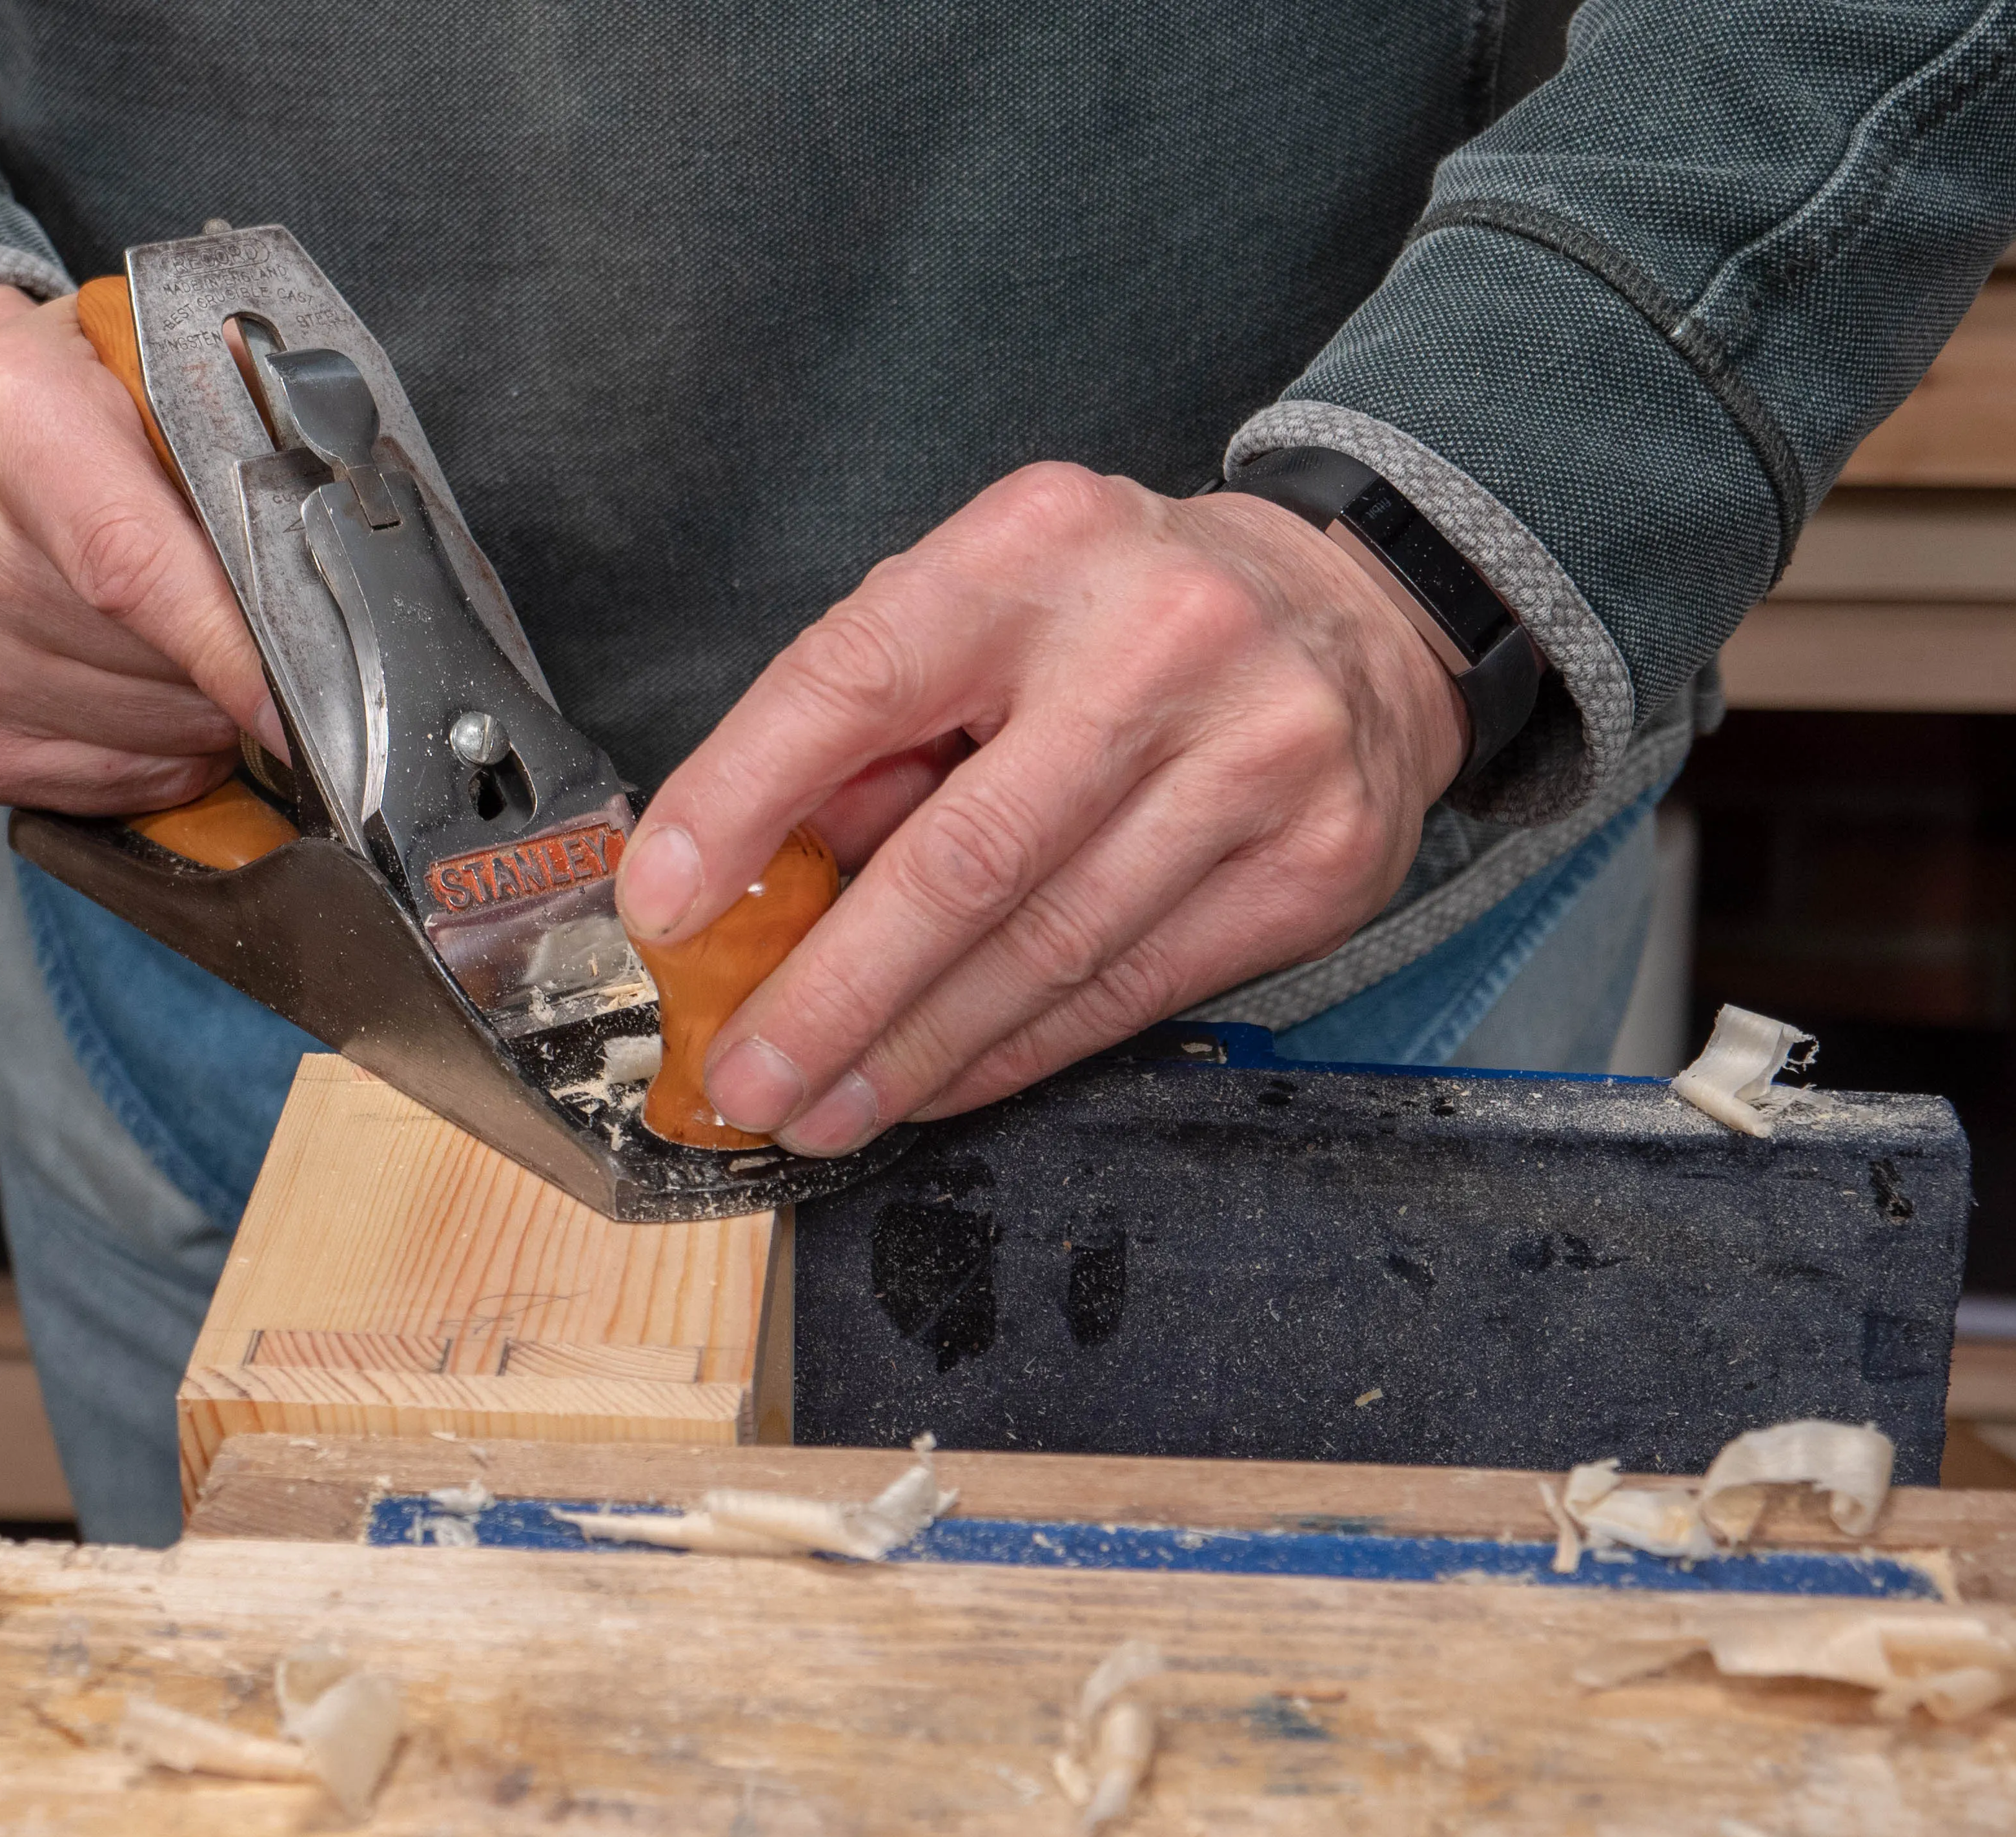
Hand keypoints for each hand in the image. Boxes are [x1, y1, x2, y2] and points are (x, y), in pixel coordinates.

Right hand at [0, 286, 276, 811]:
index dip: (229, 652)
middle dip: (240, 670)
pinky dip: (161, 758)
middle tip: (256, 621)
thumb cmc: (69, 400)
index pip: (132, 571)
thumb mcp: (149, 360)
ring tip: (194, 647)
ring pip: (148, 740)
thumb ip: (239, 426)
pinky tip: (151, 696)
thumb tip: (342, 521)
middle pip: (157, 671)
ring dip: (205, 714)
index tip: (303, 709)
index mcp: (12, 426)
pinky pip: (108, 785)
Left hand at [614, 463, 1469, 1154]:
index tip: (663, 905)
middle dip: (831, 990)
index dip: (741, 803)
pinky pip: (1125, 992)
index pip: (854, 681)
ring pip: (1044, 946)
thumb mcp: (978, 610)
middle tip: (741, 1071)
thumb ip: (870, 728)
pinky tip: (931, 1084)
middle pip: (962, 856)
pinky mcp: (1312, 865)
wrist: (1352, 614)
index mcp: (1035, 549)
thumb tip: (753, 886)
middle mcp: (1156, 642)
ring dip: (910, 1050)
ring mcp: (1254, 756)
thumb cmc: (1115, 617)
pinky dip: (1009, 1053)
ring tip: (818, 1107)